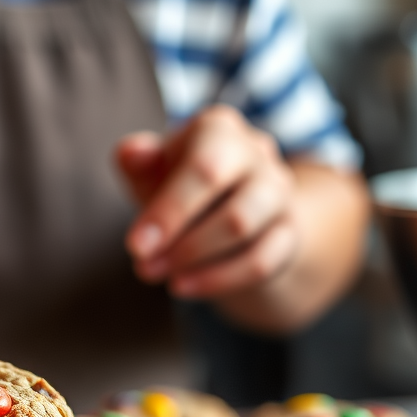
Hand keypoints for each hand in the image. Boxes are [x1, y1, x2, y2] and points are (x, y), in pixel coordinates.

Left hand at [118, 105, 297, 299]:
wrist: (220, 207)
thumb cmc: (178, 184)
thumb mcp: (151, 171)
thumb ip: (138, 162)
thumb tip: (130, 152)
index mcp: (219, 130)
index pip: (204, 167)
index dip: (170, 210)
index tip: (136, 246)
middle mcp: (258, 156)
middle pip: (234, 206)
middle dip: (184, 242)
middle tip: (143, 266)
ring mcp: (278, 194)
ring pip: (246, 234)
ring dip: (195, 261)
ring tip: (154, 273)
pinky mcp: (287, 233)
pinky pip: (260, 262)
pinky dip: (217, 279)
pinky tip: (182, 286)